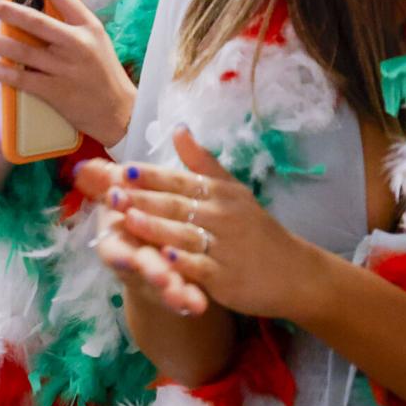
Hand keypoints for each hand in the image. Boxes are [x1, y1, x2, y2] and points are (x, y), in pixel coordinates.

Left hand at [0, 0, 135, 145]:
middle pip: (33, 20)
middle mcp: (76, 43)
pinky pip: (23, 79)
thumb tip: (41, 5)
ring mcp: (65, 68)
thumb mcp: (96, 40)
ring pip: (22, 50)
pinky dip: (5, 72)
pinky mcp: (56, 91)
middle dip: (2, 7)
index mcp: (88, 26)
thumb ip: (72, 24)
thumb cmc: (104, 73)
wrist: (119, 112)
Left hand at [76, 126, 324, 320]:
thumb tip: (177, 128)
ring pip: (186, 234)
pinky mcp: (227, 278)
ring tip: (128, 219)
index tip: (123, 169)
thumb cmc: (255, 229)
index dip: (151, 175)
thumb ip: (202, 162)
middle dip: (144, 199)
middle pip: (178, 205)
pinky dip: (183, 262)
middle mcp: (223, 215)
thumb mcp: (233, 190)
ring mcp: (226, 247)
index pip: (181, 180)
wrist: (294, 272)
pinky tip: (163, 257)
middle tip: (112, 193)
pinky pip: (201, 268)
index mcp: (220, 192)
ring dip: (156, 227)